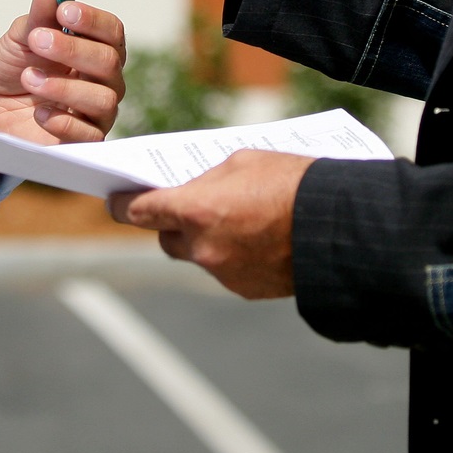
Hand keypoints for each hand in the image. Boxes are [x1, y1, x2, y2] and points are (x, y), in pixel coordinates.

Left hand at [0, 0, 126, 189]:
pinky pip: (89, 135)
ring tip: (29, 79)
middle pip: (109, 62)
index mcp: (96, 47)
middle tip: (38, 41)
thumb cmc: (16, 66)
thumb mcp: (22, 37)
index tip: (64, 11)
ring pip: (104, 99)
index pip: (112, 31)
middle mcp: (105, 79)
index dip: (92, 20)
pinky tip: (40, 112)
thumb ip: (39, 15)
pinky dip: (63, 121)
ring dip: (64, 87)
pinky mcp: (85, 140)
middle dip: (72, 50)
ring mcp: (98, 111)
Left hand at [108, 150, 312, 298]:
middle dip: (173, 225)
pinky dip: (234, 257)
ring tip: (238, 220)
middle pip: (167, 239)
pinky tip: (259, 240)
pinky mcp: (247, 290)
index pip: (140, 212)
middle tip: (186, 209)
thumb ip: (208, 179)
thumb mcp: (244, 162)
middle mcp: (203, 248)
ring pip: (199, 256)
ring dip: (208, 241)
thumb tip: (193, 191)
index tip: (113, 201)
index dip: (122, 205)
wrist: (339, 228)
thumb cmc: (294, 183)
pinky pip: (227, 271)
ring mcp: (224, 274)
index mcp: (196, 210)